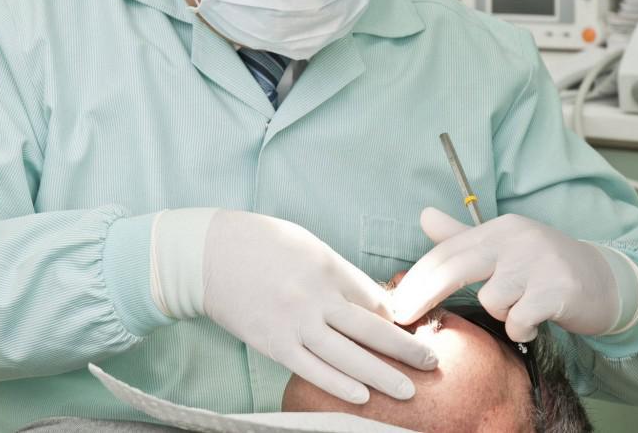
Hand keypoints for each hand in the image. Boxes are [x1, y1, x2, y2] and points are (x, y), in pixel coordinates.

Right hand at [201, 211, 436, 403]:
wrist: (205, 255)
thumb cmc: (258, 242)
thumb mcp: (306, 244)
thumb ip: (339, 271)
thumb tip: (371, 300)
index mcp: (327, 265)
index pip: (373, 298)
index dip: (397, 317)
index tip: (413, 330)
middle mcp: (315, 296)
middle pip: (371, 329)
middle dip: (405, 348)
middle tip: (432, 362)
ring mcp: (294, 322)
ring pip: (347, 356)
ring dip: (381, 375)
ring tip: (408, 390)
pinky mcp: (272, 343)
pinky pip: (312, 369)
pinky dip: (339, 384)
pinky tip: (362, 395)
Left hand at [391, 209, 620, 341]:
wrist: (605, 282)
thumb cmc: (544, 268)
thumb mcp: (503, 248)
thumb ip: (462, 237)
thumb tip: (424, 215)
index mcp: (500, 228)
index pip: (447, 252)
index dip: (416, 279)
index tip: (394, 304)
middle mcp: (517, 239)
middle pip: (456, 268)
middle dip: (423, 295)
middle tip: (402, 319)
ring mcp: (539, 262)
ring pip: (492, 300)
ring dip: (501, 314)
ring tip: (520, 309)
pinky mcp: (559, 288)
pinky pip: (519, 319)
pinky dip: (522, 328)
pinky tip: (535, 323)